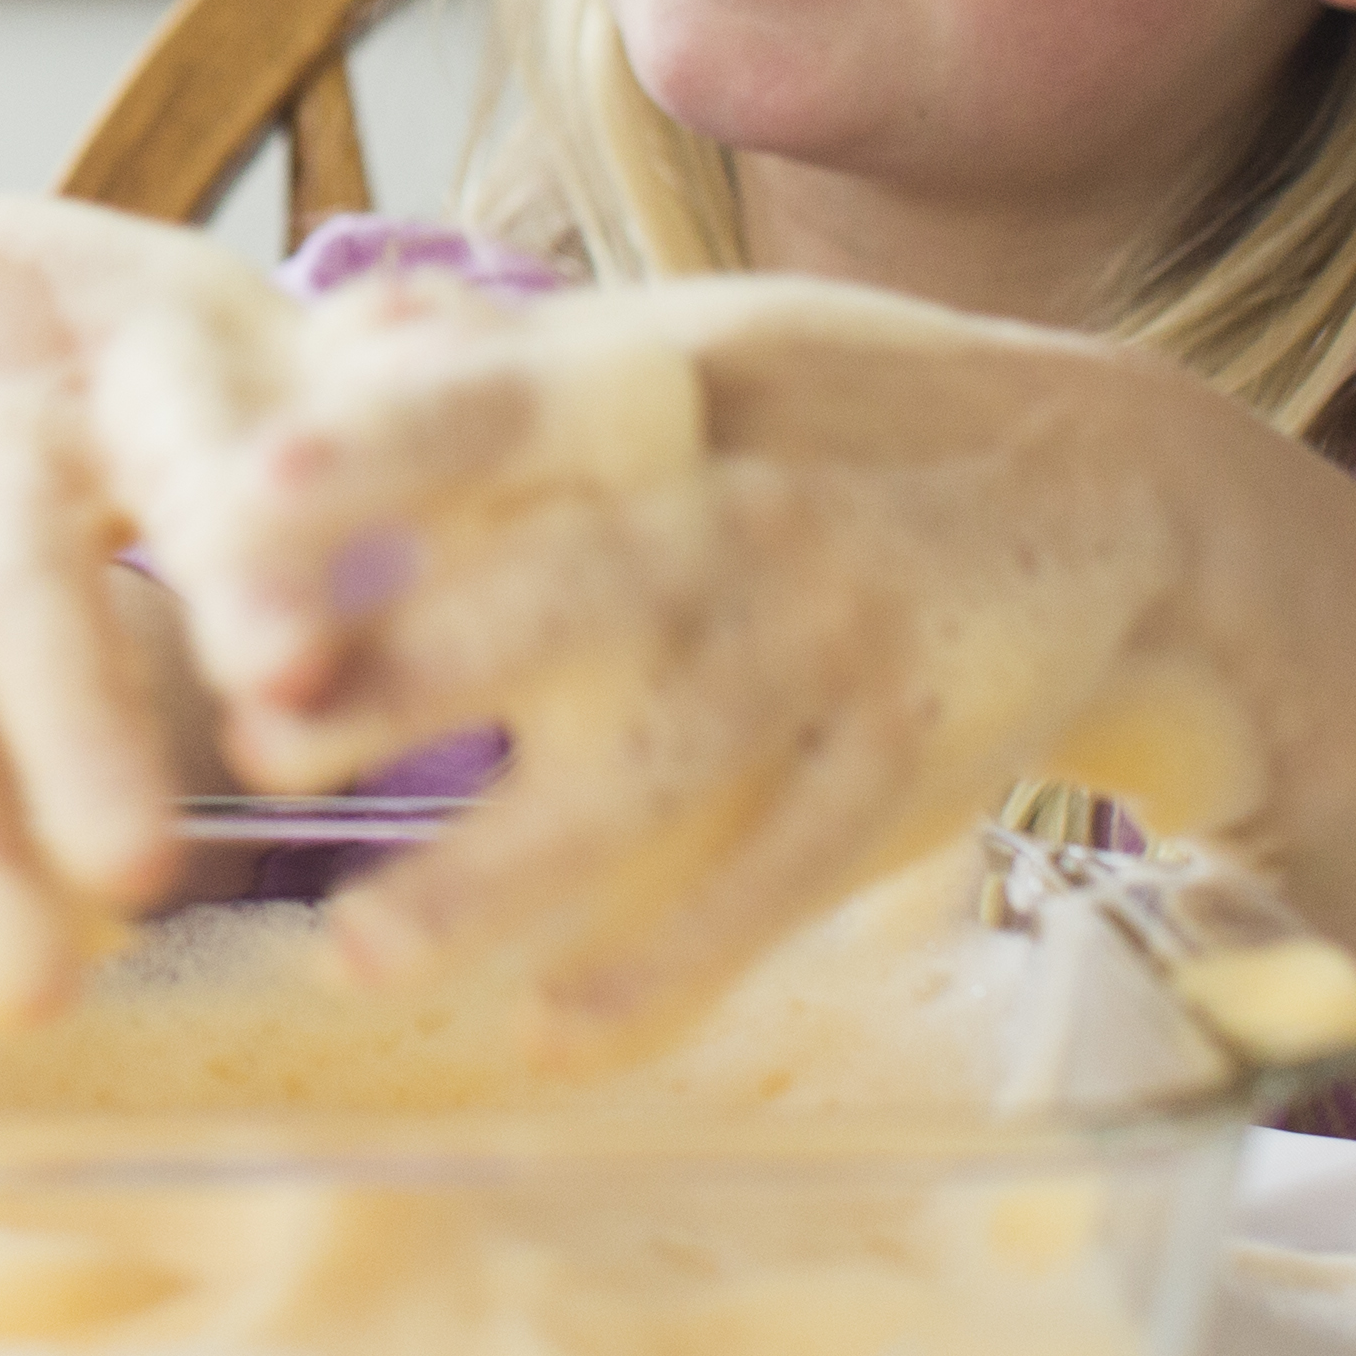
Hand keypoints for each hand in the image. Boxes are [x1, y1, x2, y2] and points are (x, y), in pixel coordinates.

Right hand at [0, 204, 301, 1025]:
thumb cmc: (157, 362)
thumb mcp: (268, 345)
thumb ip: (367, 388)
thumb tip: (446, 358)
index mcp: (132, 348)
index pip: (184, 444)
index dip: (230, 554)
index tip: (290, 672)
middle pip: (11, 580)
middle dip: (67, 734)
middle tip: (136, 884)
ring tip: (18, 994)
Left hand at [169, 279, 1294, 1045]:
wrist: (1109, 485)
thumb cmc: (828, 411)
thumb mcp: (687, 342)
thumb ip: (503, 358)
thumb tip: (324, 324)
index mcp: (671, 388)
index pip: (503, 405)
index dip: (382, 448)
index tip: (246, 504)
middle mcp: (754, 512)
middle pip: (576, 592)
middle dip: (417, 669)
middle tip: (256, 740)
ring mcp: (837, 649)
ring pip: (667, 771)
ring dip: (509, 869)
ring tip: (361, 952)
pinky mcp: (905, 768)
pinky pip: (778, 883)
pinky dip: (670, 968)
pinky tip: (549, 1032)